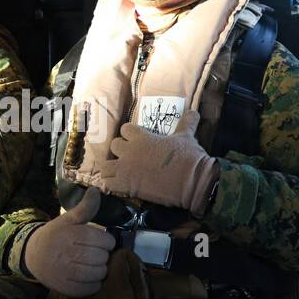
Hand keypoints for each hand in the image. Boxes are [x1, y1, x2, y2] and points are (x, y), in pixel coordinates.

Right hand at [21, 187, 114, 297]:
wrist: (33, 256)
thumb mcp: (68, 219)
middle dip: (103, 255)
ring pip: (99, 273)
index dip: (107, 241)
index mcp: (72, 234)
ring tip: (93, 264)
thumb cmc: (55, 235)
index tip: (100, 241)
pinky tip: (88, 276)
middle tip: (96, 253)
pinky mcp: (66, 288)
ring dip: (100, 270)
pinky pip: (91, 288)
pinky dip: (94, 283)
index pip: (104, 240)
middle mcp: (69, 254)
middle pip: (102, 257)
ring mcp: (67, 273)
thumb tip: (96, 191)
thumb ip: (85, 208)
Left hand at [98, 110, 219, 216]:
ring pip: (106, 166)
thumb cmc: (188, 156)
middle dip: (120, 150)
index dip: (130, 134)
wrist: (192, 181)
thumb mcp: (187, 136)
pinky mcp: (126, 186)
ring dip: (111, 168)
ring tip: (119, 172)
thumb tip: (193, 112)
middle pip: (114, 145)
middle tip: (129, 156)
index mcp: (142, 137)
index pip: (125, 129)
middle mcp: (130, 151)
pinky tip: (120, 186)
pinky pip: (108, 184)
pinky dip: (112, 185)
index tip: (136, 139)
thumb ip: (186, 123)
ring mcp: (126, 169)